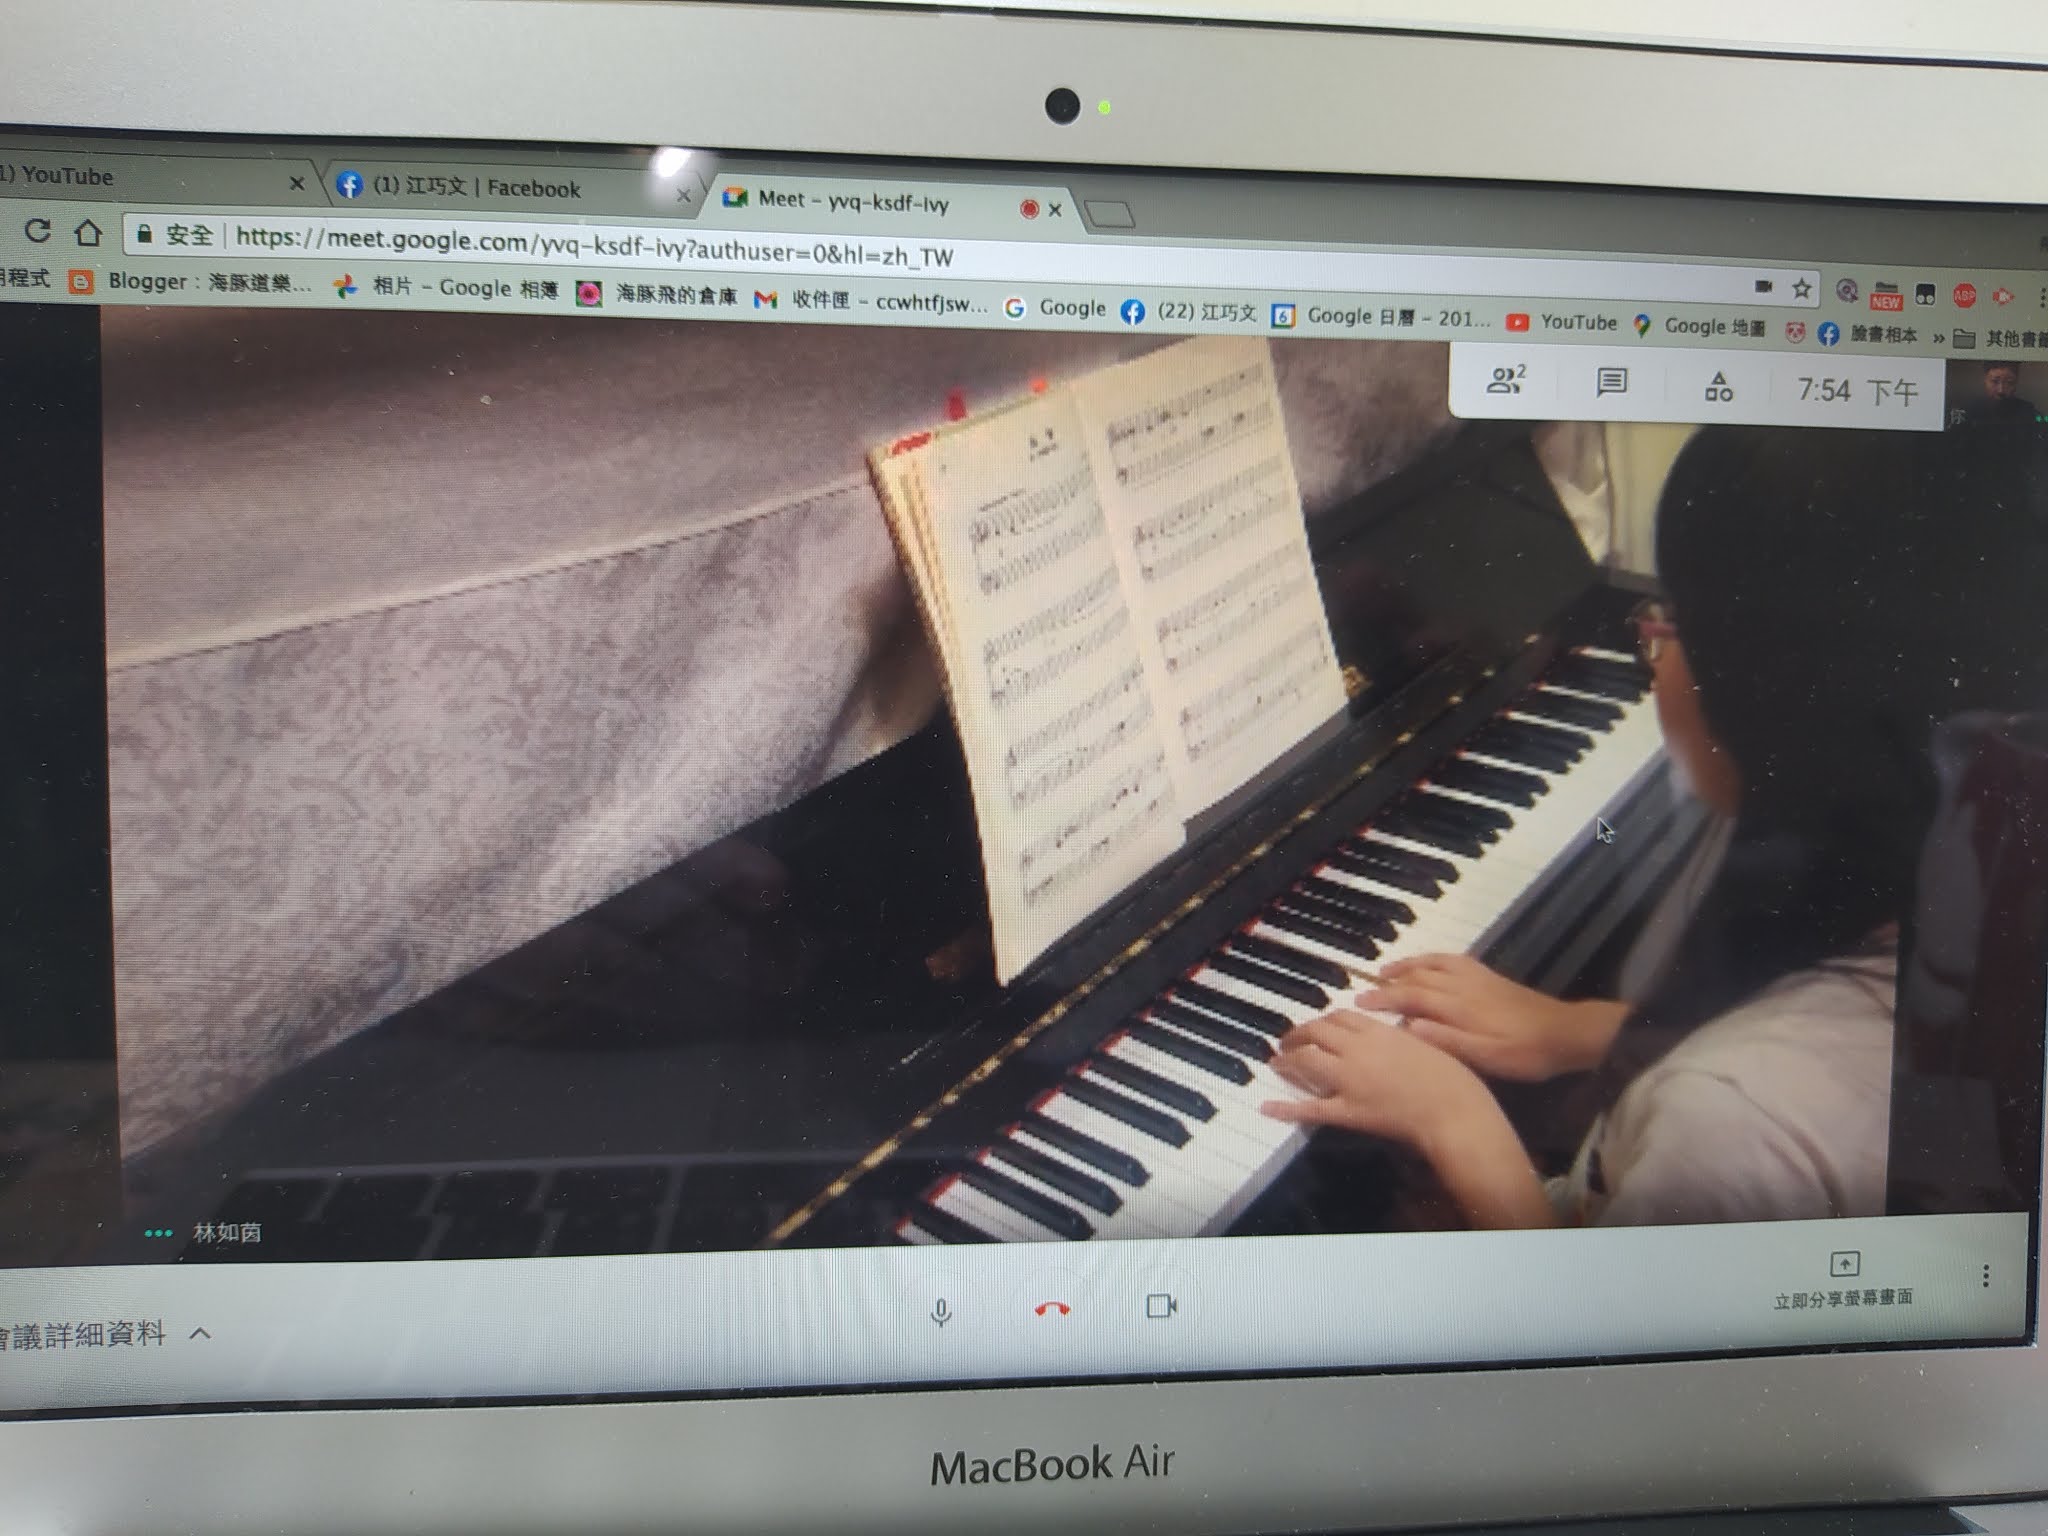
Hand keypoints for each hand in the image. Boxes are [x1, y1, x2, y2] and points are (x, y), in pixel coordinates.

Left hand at [1260, 1011, 1555, 1228]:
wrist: (1455, 1110)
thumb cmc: (1452, 1078)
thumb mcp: (1428, 1043)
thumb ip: (1403, 1037)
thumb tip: (1395, 1030)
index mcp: (1380, 1031)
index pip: (1340, 1017)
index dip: (1323, 1020)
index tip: (1318, 1025)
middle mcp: (1358, 1049)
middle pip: (1317, 1032)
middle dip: (1298, 1034)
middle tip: (1289, 1041)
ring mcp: (1350, 1080)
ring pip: (1308, 1061)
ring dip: (1288, 1059)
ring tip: (1278, 1061)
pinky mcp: (1349, 1111)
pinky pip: (1311, 1108)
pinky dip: (1287, 1108)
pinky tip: (1268, 1107)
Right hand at [1355, 954, 1626, 1082]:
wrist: (1564, 1033)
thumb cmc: (1523, 1053)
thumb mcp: (1484, 1056)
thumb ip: (1445, 1040)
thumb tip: (1408, 1026)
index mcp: (1456, 1007)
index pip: (1410, 997)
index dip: (1382, 999)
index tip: (1358, 1004)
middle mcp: (1461, 986)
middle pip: (1417, 977)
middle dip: (1387, 982)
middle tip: (1364, 989)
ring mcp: (1476, 978)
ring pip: (1432, 964)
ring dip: (1406, 965)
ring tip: (1385, 970)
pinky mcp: (1488, 977)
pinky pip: (1452, 959)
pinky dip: (1432, 958)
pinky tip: (1427, 963)